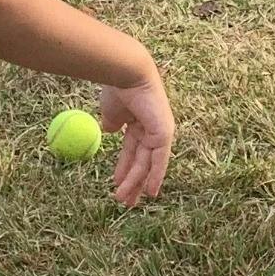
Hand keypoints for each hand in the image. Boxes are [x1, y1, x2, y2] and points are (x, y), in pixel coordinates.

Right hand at [98, 67, 174, 206]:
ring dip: (136, 183)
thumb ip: (113, 123)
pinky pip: (159, 160)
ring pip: (147, 164)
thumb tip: (109, 131)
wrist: (125, 73)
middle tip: (125, 200)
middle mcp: (151, 128)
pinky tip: (150, 192)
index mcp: (138, 122)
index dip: (124, 167)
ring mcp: (160, 131)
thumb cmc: (116, 89)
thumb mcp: (111, 112)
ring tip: (126, 202)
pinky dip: (155, 176)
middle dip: (132, 181)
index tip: (116, 183)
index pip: (133, 150)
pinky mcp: (164, 133)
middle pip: (142, 161)